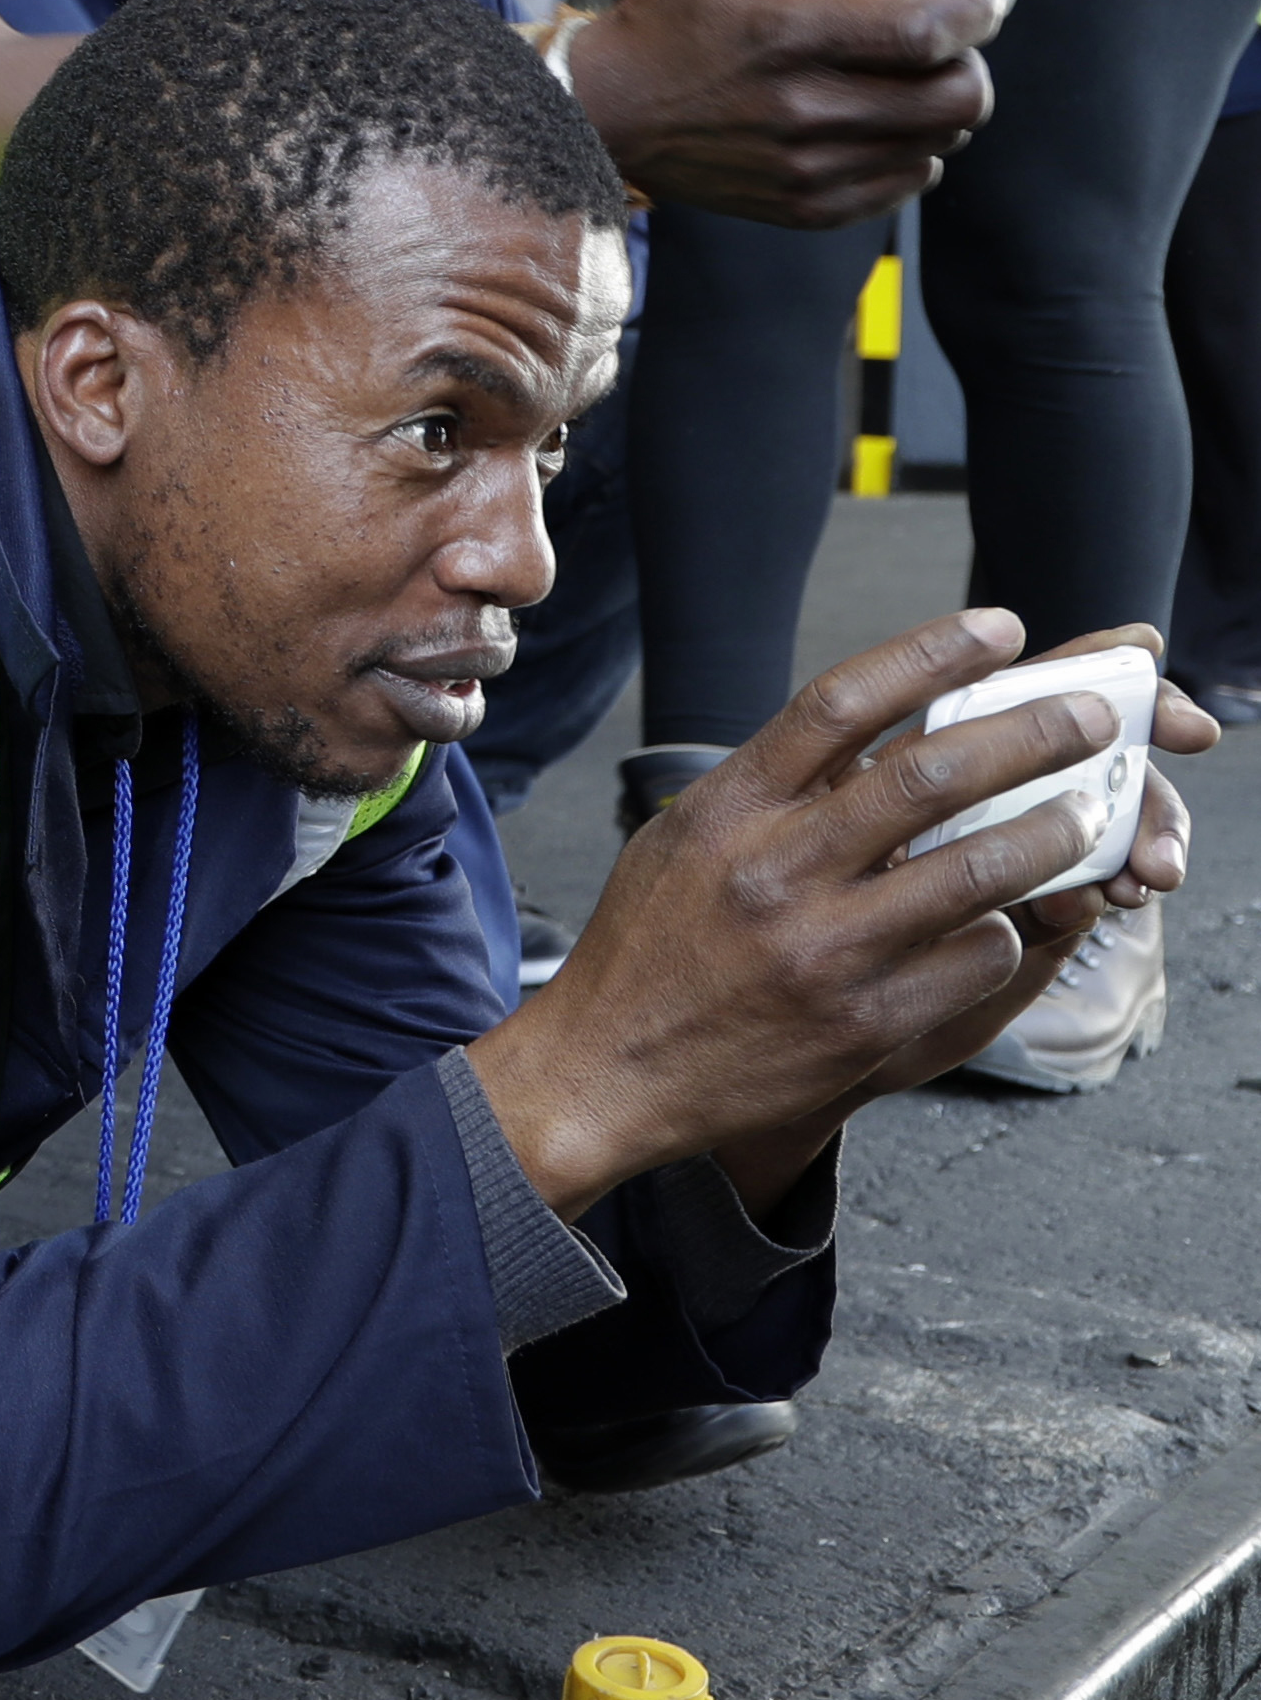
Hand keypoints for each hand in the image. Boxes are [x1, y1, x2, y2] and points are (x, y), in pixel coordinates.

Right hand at [472, 608, 1202, 1210]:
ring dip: (1052, 832)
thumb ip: (768, 791)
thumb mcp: (682, 842)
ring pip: (978, 869)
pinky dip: (1007, 931)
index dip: (932, 654)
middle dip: (1033, 733)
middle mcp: (774, 871)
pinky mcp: (865, 1023)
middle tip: (1092, 715)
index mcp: (727, 811)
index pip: (840, 702)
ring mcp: (823, 950)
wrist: (607, 1071)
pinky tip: (1006, 922)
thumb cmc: (649, 948)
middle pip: (930, 774)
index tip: (999, 628)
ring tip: (1084, 813)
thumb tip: (873, 737)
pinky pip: (976, 959)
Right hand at [565, 0, 994, 224]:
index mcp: (787, 31)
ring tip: (902, 82)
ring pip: (940, 142)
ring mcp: (804, 166)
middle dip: (969, 63)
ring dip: (938, 107)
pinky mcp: (804, 205)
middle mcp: (800, 107)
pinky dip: (911, 152)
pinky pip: (907, 184)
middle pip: (955, 99)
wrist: (604, 113)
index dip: (977, 11)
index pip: (928, 33)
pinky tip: (876, 124)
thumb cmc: (671, 20)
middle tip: (945, 45)